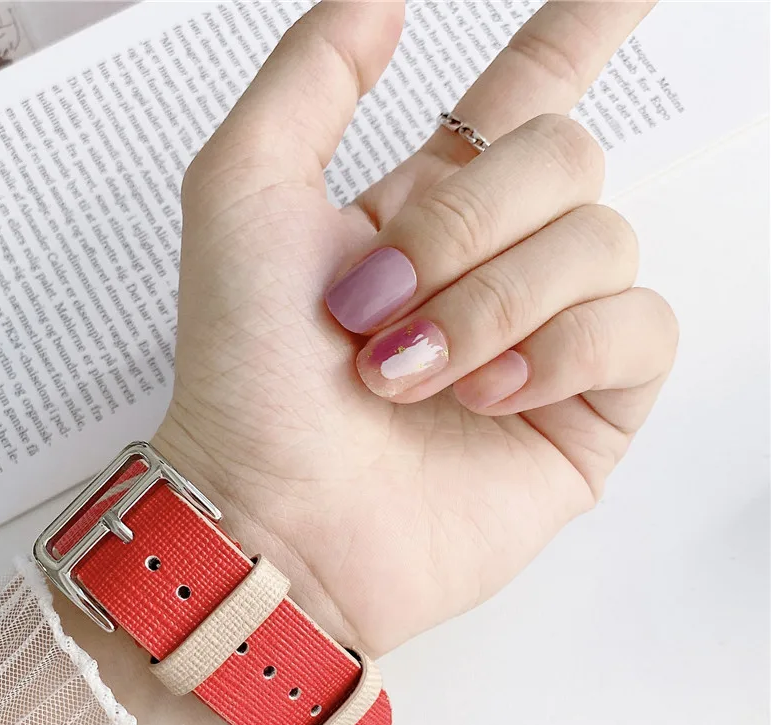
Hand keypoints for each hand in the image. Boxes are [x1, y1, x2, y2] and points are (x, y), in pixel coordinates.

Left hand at [154, 0, 677, 661]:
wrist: (274, 518)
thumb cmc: (245, 376)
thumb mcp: (242, 198)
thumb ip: (310, 80)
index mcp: (428, 207)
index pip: (534, 89)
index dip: (590, 27)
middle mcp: (495, 263)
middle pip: (567, 155)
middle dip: (465, 228)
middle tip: (376, 312)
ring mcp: (547, 338)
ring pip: (604, 240)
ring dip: (492, 305)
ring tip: (409, 378)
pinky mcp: (586, 411)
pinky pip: (640, 328)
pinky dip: (559, 352)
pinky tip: (489, 399)